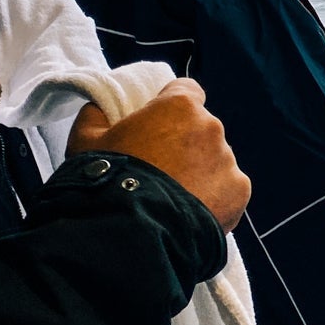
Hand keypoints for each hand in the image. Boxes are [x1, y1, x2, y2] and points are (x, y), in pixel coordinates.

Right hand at [68, 78, 251, 230]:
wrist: (130, 233)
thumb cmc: (107, 180)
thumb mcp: (85, 140)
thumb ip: (98, 114)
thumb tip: (102, 106)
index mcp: (179, 106)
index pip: (185, 91)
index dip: (170, 106)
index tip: (157, 126)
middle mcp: (211, 127)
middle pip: (201, 129)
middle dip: (183, 145)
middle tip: (158, 171)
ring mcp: (228, 160)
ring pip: (214, 161)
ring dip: (199, 173)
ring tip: (170, 199)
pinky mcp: (239, 192)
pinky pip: (227, 190)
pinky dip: (213, 199)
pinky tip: (188, 214)